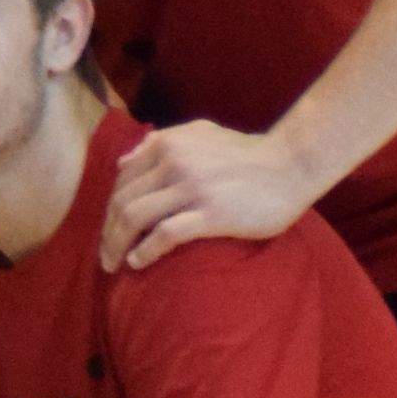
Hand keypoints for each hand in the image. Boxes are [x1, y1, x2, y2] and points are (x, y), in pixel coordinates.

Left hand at [99, 118, 317, 272]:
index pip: (122, 180)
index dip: (109, 208)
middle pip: (122, 201)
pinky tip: (138, 262)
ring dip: (116, 244)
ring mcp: (192, 189)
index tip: (109, 229)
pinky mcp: (212, 214)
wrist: (293, 164)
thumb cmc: (248, 154)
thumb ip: (160, 142)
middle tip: (104, 255)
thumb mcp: (201, 134)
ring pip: (135, 217)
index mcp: (168, 145)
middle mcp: (174, 163)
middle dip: (106, 232)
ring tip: (114, 263)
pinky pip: (165, 235)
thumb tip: (122, 161)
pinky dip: (145, 251)